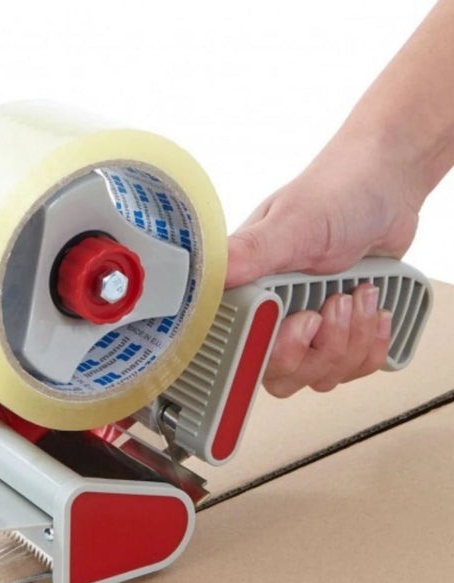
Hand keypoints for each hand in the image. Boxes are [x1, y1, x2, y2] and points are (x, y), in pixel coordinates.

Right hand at [226, 137, 420, 396]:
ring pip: (319, 377)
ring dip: (351, 340)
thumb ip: (253, 251)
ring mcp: (304, 331)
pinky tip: (373, 311)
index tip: (304, 320)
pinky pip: (351, 371)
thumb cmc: (336, 195)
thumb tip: (213, 272)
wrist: (386, 187)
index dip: (277, 351)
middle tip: (335, 304)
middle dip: (322, 347)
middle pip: (282, 376)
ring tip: (359, 296)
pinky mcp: (336, 337)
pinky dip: (371, 345)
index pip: (242, 354)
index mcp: (245, 294)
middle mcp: (268, 317)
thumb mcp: (294, 223)